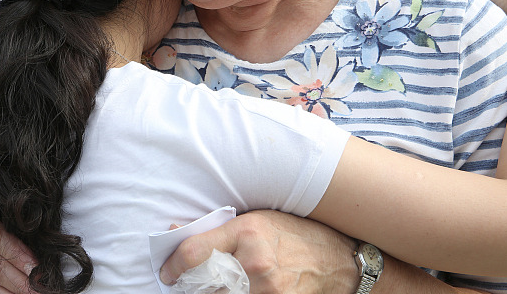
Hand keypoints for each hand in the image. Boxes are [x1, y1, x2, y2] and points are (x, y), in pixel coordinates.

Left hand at [160, 210, 357, 293]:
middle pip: (204, 283)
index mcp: (247, 232)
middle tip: (186, 284)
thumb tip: (176, 230)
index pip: (194, 252)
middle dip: (192, 285)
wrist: (339, 260)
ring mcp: (268, 289)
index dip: (173, 265)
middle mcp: (255, 262)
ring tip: (217, 287)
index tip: (167, 272)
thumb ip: (218, 228)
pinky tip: (238, 292)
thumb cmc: (295, 234)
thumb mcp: (255, 220)